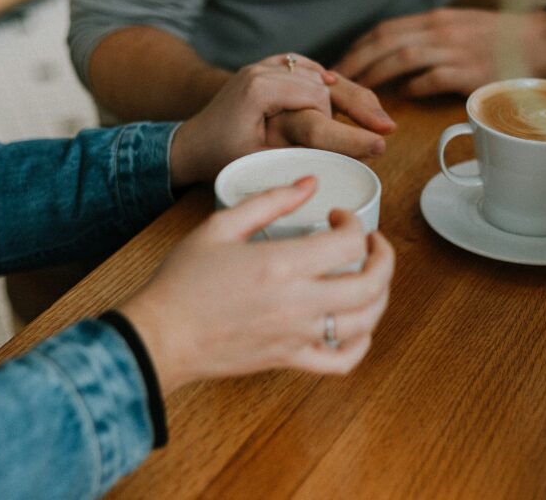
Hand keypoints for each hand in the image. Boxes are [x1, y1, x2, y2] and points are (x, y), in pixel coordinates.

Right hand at [117, 177, 395, 395]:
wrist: (161, 335)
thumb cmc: (183, 281)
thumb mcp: (220, 226)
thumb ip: (270, 201)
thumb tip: (309, 183)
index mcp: (282, 264)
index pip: (349, 243)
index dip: (353, 223)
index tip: (338, 216)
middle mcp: (298, 303)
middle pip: (372, 284)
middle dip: (384, 257)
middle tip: (372, 243)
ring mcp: (297, 336)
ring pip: (366, 322)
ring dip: (380, 296)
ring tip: (370, 278)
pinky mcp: (290, 360)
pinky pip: (342, 361)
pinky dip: (361, 344)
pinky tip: (356, 326)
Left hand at [170, 54, 394, 185]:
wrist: (191, 142)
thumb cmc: (220, 156)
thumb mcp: (258, 160)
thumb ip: (296, 153)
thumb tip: (339, 160)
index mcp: (260, 88)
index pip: (317, 100)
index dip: (346, 125)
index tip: (375, 143)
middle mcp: (263, 69)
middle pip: (324, 82)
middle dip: (358, 105)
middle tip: (387, 128)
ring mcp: (264, 65)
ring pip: (318, 74)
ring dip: (347, 94)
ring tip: (377, 117)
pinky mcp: (267, 68)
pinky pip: (305, 68)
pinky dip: (327, 79)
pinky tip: (346, 91)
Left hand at [334, 8, 545, 97]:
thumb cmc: (503, 39)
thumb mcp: (461, 27)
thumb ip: (431, 39)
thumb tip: (397, 60)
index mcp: (436, 20)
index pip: (385, 29)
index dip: (358, 47)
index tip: (340, 64)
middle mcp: (442, 30)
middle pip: (386, 41)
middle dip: (356, 62)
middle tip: (335, 83)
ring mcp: (458, 50)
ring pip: (404, 57)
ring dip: (376, 75)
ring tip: (358, 93)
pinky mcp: (473, 71)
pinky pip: (433, 78)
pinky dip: (414, 87)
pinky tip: (402, 98)